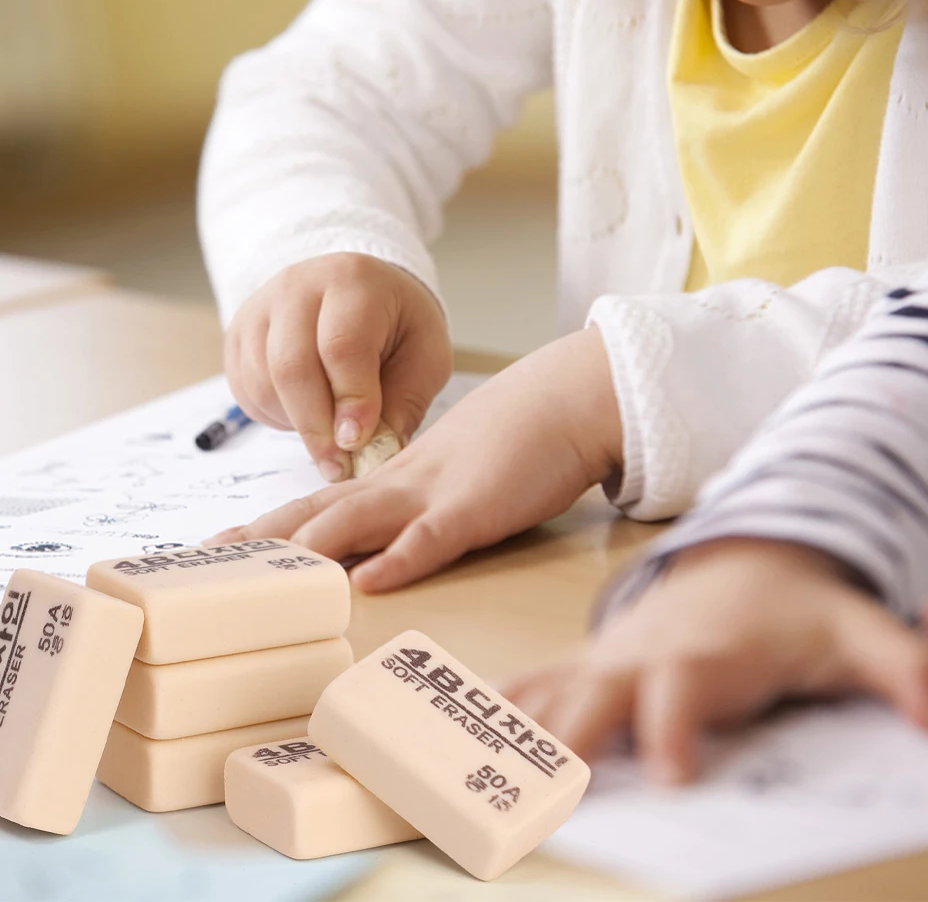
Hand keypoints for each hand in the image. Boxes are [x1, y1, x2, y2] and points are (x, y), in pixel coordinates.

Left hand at [206, 327, 623, 591]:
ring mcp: (431, 495)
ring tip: (262, 579)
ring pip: (356, 521)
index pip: (311, 506)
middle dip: (258, 542)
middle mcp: (395, 487)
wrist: (558, 401)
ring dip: (308, 551)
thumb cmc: (505, 443)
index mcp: (387, 483)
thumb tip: (375, 547)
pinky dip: (399, 561)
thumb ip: (408, 507)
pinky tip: (369, 582)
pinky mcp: (474, 508)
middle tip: (202, 566)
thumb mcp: (445, 477)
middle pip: (313, 515)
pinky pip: (431, 538)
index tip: (215, 550)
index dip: (262, 529)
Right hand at [225, 253, 451, 481]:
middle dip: (316, 426)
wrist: (358, 293)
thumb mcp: (423, 356)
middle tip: (338, 464)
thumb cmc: (397, 326)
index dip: (350, 400)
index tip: (358, 443)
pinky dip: (274, 415)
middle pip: (291, 365)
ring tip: (329, 437)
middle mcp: (298, 286)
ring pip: (262, 381)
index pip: (343, 345)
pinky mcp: (239, 334)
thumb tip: (375, 454)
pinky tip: (306, 415)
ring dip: (295, 423)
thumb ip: (404, 402)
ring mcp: (261, 308)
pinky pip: (245, 387)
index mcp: (354, 281)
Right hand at [505, 538, 927, 785]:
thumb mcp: (854, 629)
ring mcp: (608, 655)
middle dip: (567, 737)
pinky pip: (538, 681)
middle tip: (540, 788)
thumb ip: (896, 663)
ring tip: (470, 764)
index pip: (683, 689)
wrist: (745, 558)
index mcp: (703, 653)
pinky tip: (463, 730)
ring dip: (513, 726)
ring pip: (552, 688)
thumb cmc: (795, 606)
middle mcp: (641, 654)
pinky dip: (500, 707)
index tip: (669, 776)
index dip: (674, 727)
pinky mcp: (592, 659)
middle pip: (596, 693)